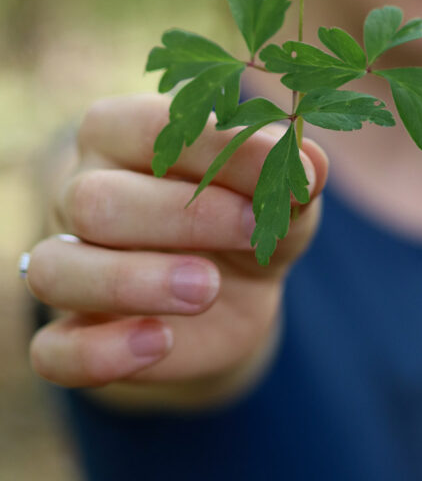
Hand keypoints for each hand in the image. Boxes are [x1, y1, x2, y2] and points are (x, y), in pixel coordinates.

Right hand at [26, 94, 327, 397]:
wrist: (235, 291)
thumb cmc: (248, 213)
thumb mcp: (279, 191)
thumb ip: (288, 175)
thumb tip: (311, 163)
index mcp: (123, 132)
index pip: (150, 127)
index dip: (219, 149)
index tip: (288, 175)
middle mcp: (81, 190)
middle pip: (94, 201)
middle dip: (181, 218)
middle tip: (255, 231)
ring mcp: (67, 262)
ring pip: (56, 270)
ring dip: (132, 283)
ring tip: (207, 289)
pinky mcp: (73, 333)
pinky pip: (53, 351)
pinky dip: (99, 354)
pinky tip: (161, 343)